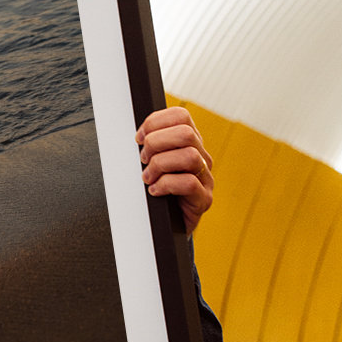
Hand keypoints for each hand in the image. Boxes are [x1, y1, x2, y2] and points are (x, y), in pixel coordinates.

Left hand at [136, 106, 213, 233]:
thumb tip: (136, 136)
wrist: (165, 225)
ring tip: (148, 177)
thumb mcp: (151, 163)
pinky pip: (189, 183)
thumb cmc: (156, 191)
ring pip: (189, 156)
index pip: (180, 116)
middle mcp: (201, 157)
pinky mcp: (204, 199)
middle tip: (143, 159)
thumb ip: (149, 146)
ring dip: (160, 165)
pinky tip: (155, 191)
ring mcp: (205, 178)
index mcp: (189, 143)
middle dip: (156, 143)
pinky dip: (166, 185)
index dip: (155, 122)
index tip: (139, 138)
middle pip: (185, 133)